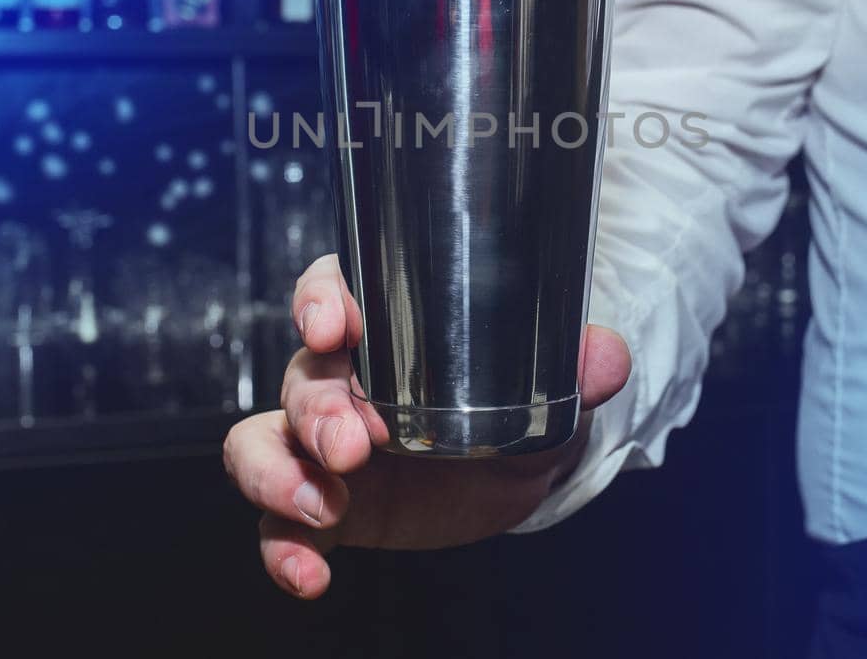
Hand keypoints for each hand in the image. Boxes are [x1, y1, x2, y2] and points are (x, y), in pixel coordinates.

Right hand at [222, 254, 631, 598]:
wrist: (505, 474)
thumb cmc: (507, 406)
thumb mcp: (546, 386)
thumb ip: (573, 367)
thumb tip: (605, 355)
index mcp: (382, 327)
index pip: (333, 290)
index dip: (321, 300)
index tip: (333, 324)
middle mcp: (338, 378)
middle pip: (303, 376)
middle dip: (318, 409)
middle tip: (353, 444)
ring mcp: (319, 444)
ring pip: (262, 442)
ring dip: (279, 471)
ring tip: (322, 506)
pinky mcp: (318, 505)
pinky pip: (275, 524)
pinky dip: (282, 549)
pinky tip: (308, 576)